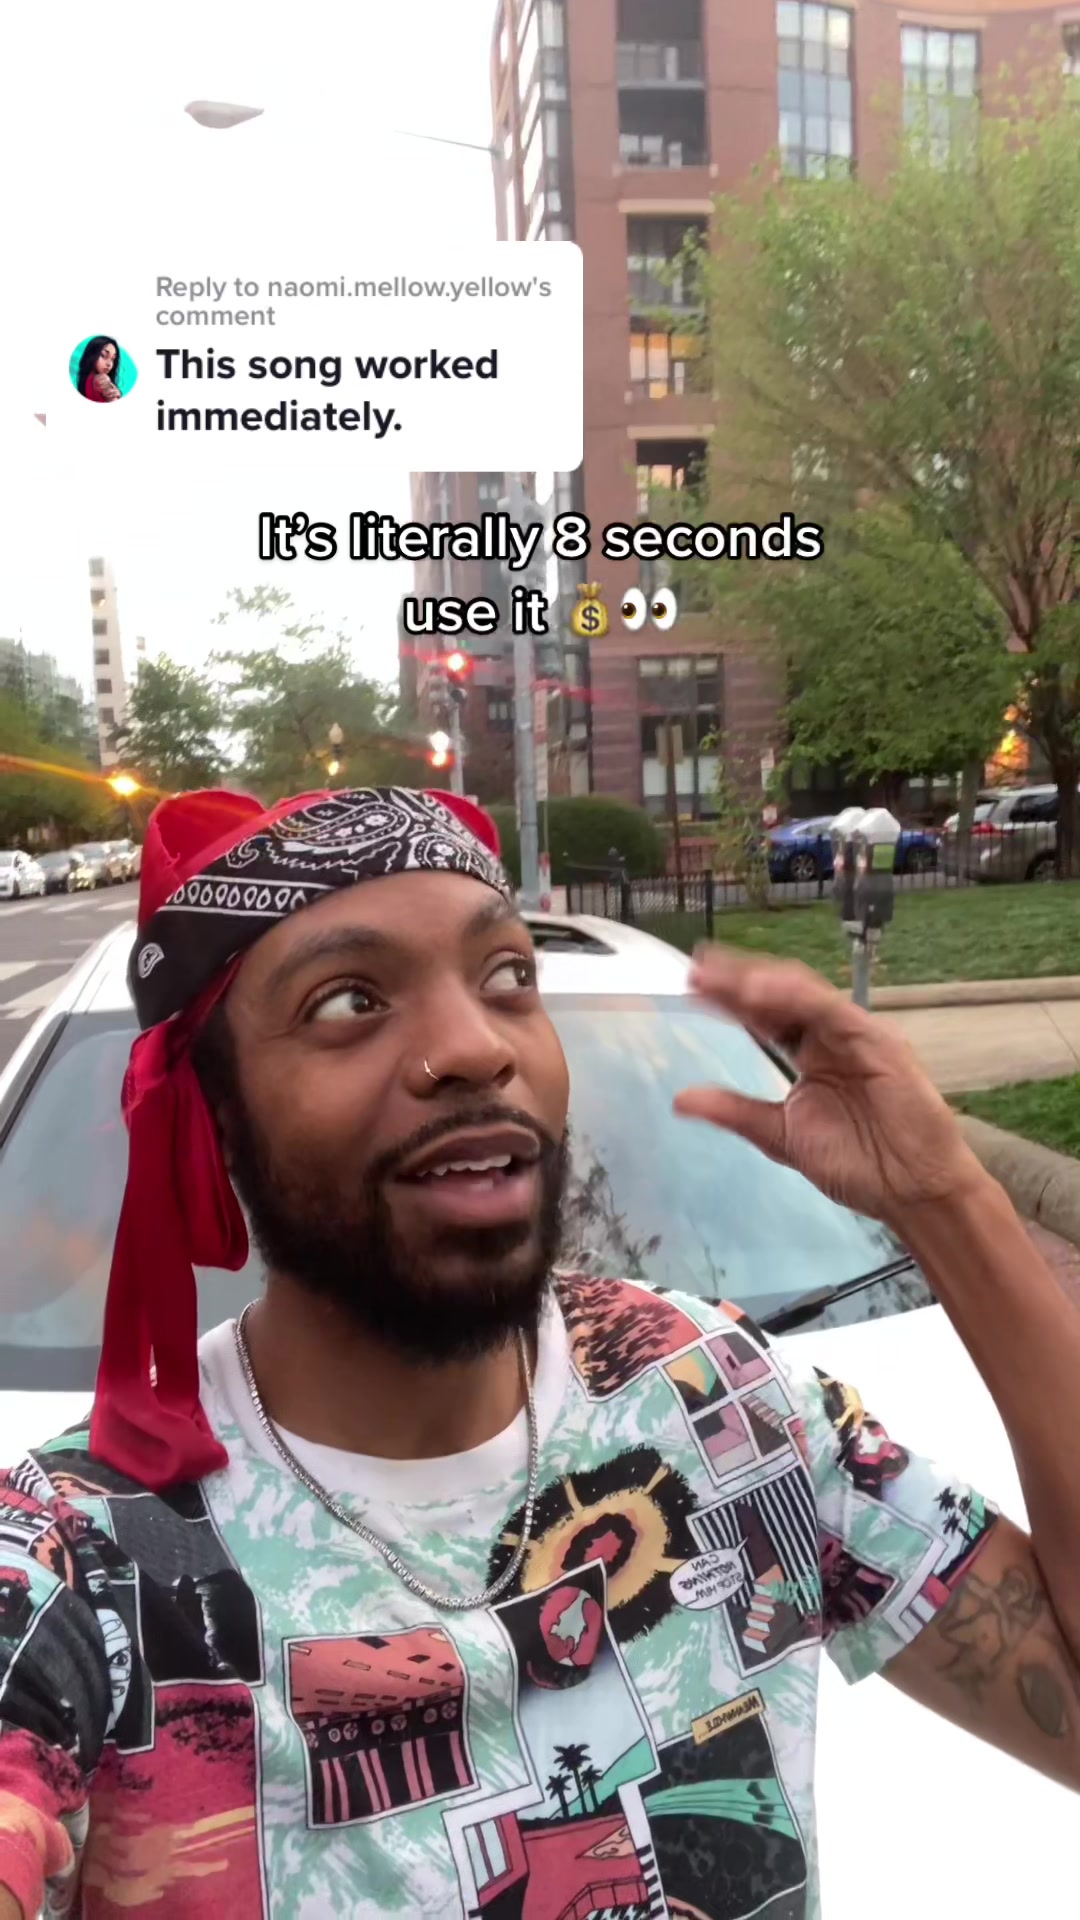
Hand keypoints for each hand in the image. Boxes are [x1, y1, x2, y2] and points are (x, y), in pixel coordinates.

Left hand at [673, 947, 985, 1228]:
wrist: (910, 1192)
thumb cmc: (860, 1164)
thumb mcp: (781, 1136)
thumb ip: (735, 1112)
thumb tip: (681, 1099)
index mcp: (810, 1054)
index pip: (763, 1016)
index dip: (728, 1000)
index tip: (692, 987)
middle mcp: (830, 1037)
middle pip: (779, 996)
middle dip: (737, 981)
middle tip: (697, 970)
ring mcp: (855, 1035)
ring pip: (804, 994)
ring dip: (762, 983)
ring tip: (722, 979)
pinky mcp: (878, 1042)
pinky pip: (834, 1011)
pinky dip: (799, 999)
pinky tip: (764, 993)